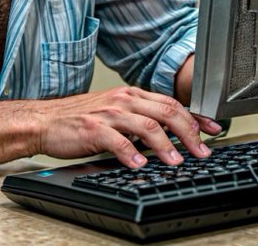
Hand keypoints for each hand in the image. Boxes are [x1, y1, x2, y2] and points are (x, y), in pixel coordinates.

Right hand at [33, 86, 221, 168]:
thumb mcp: (113, 111)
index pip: (170, 103)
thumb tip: (168, 134)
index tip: (212, 130)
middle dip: (189, 133)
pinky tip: (139, 165)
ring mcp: (108, 113)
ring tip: (176, 162)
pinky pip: (118, 141)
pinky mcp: (93, 128)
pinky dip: (132, 154)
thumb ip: (138, 117)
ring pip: (148, 125)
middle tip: (201, 152)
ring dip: (167, 146)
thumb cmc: (79, 118)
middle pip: (166, 112)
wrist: (45, 120)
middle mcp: (122, 99)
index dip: (194, 118)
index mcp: (129, 94)